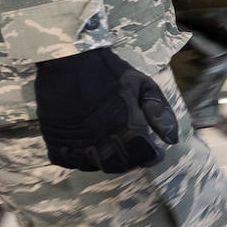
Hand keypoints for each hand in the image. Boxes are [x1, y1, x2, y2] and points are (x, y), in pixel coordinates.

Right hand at [34, 47, 179, 172]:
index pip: (143, 157)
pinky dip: (77, 158)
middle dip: (130, 160)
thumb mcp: (143, 85)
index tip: (154, 152)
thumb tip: (171, 139)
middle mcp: (100, 139)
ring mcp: (75, 142)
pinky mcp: (55, 140)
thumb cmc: (110, 72)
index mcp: (125, 126)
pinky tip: (85, 147)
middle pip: (118, 166)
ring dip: (105, 161)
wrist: (69, 61)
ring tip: (111, 147)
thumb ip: (160, 112)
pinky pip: (67, 161)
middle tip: (133, 149)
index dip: (152, 156)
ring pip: (93, 166)